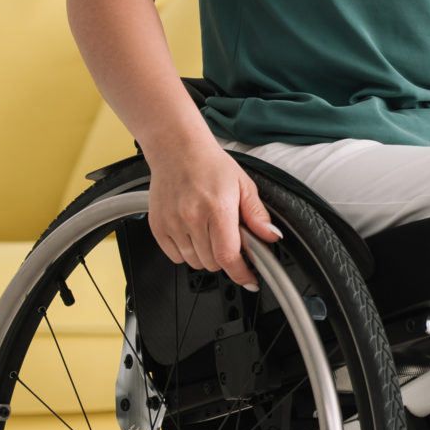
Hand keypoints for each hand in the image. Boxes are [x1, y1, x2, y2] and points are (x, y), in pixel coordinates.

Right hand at [146, 136, 280, 290]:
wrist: (177, 150)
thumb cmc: (210, 165)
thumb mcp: (244, 185)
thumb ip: (257, 215)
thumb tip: (271, 236)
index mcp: (217, 209)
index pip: (229, 256)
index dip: (241, 274)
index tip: (249, 280)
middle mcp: (192, 218)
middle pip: (213, 263)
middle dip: (226, 258)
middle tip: (228, 239)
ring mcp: (172, 223)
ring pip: (194, 263)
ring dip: (206, 256)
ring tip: (209, 232)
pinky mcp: (157, 226)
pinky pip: (175, 256)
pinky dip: (186, 252)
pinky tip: (192, 233)